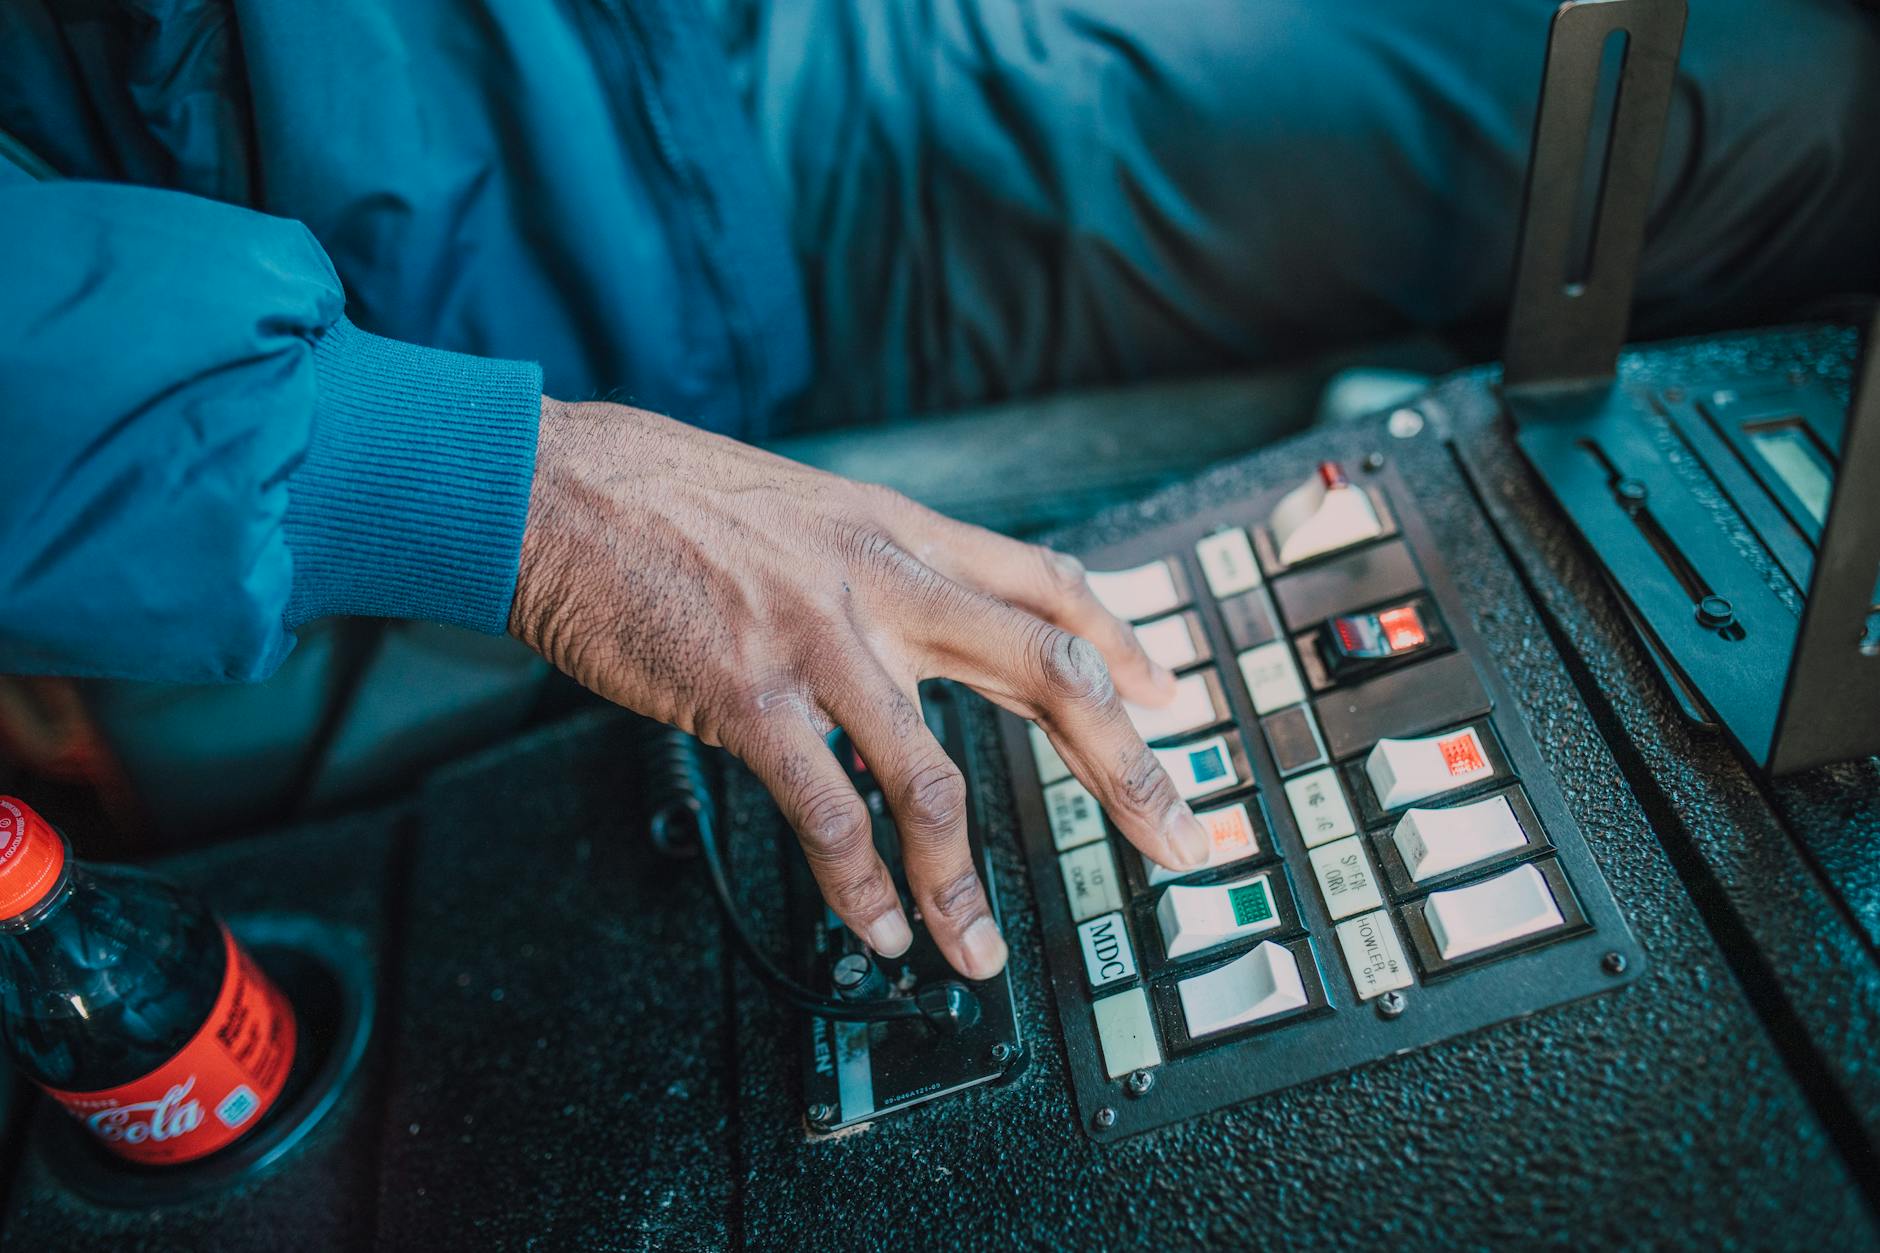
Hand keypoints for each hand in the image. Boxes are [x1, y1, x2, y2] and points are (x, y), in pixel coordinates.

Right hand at [509, 399, 1210, 978]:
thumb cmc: (665, 498)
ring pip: (934, 778)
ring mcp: (820, 639)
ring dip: (964, 882)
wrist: (554, 484)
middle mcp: (882, 581)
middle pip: (1045, 673)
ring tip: (979, 953)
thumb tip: (919, 620)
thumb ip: (872, 564)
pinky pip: (831, 812)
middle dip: (1123, 766)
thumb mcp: (803, 507)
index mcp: (898, 532)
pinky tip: (878, 928)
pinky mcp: (748, 694)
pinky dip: (861, 886)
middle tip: (1175, 838)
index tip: (1168, 696)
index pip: (1045, 584)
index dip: (1120, 642)